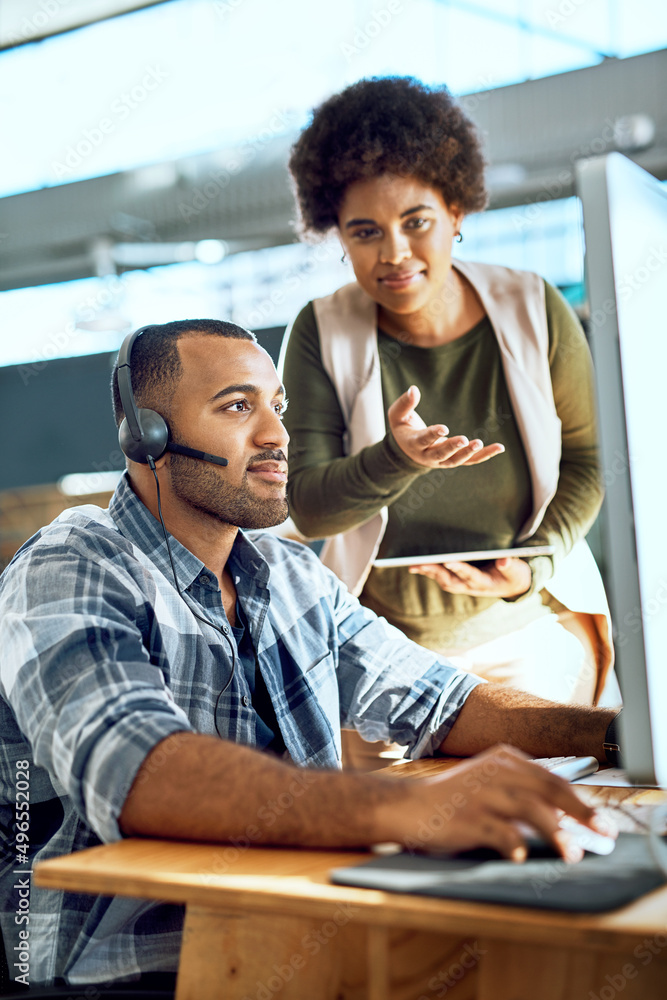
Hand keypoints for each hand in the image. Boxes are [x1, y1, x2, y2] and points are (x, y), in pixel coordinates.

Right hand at [386, 745, 609, 861]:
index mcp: (504, 759)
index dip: (580, 801)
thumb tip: (568, 822)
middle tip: (603, 832)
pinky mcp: (466, 817)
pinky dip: (514, 844)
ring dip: (556, 833)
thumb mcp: (490, 785)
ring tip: (572, 854)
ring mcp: (480, 793)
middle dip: (580, 812)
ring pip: (529, 808)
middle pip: (548, 788)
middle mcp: (495, 771)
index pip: (552, 778)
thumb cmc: (454, 801)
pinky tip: (521, 857)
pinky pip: (497, 831)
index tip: (601, 822)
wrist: (408, 806)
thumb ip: (522, 794)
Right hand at [388, 385, 503, 468]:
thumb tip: (413, 389)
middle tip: (464, 440)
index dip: (433, 434)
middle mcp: (428, 456)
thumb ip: (404, 403)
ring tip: (480, 443)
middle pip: (441, 454)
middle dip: (453, 447)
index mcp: (414, 444)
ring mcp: (442, 460)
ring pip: (456, 460)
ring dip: (469, 453)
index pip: (424, 439)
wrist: (407, 451)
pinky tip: (499, 448)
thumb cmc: (402, 428)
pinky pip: (470, 461)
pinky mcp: (453, 460)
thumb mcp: (396, 415)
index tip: (444, 428)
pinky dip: (484, 456)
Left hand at [409, 557, 531, 597]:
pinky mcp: (459, 581)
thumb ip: (510, 565)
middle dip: (435, 572)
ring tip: (414, 565)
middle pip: (450, 581)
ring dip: (428, 573)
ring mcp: (464, 585)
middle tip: (420, 563)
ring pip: (443, 580)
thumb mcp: (516, 571)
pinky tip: (417, 565)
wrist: (511, 585)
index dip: (460, 569)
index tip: (449, 561)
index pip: (471, 575)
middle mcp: (471, 586)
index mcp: (485, 583)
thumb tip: (504, 560)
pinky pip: (441, 578)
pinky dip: (429, 572)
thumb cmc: (512, 575)